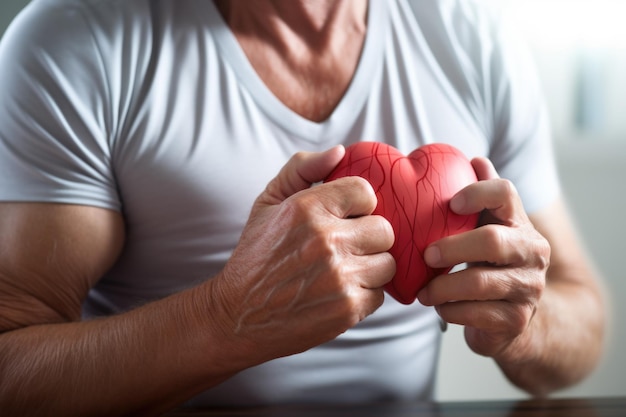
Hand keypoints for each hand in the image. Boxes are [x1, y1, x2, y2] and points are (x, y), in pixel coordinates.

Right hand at [210, 146, 395, 363]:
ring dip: (370, 267)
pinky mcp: (347, 308)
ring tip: (343, 270)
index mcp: (306, 209)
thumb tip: (340, 152)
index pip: (365, 191)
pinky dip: (363, 294)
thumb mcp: (267, 203)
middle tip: (346, 246)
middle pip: (384, 229)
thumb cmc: (256, 255)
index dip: (359, 205)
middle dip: (367, 237)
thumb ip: (302, 169)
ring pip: (387, 263)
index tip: (346, 217)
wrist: (239, 315)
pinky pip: (379, 294)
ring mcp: (339, 277)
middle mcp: (325, 240)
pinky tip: (338, 292)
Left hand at [417, 158, 550, 360]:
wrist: (517, 318)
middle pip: (492, 241)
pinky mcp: (516, 319)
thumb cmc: (492, 265)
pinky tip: (440, 307)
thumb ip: (484, 199)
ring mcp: (528, 288)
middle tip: (426, 256)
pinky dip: (450, 311)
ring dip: (443, 287)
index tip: (451, 203)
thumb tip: (475, 159)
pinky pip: (476, 314)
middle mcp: (532, 252)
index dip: (477, 192)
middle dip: (452, 248)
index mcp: (519, 222)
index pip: (506, 192)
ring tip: (423, 292)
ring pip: (480, 283)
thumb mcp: (490, 230)